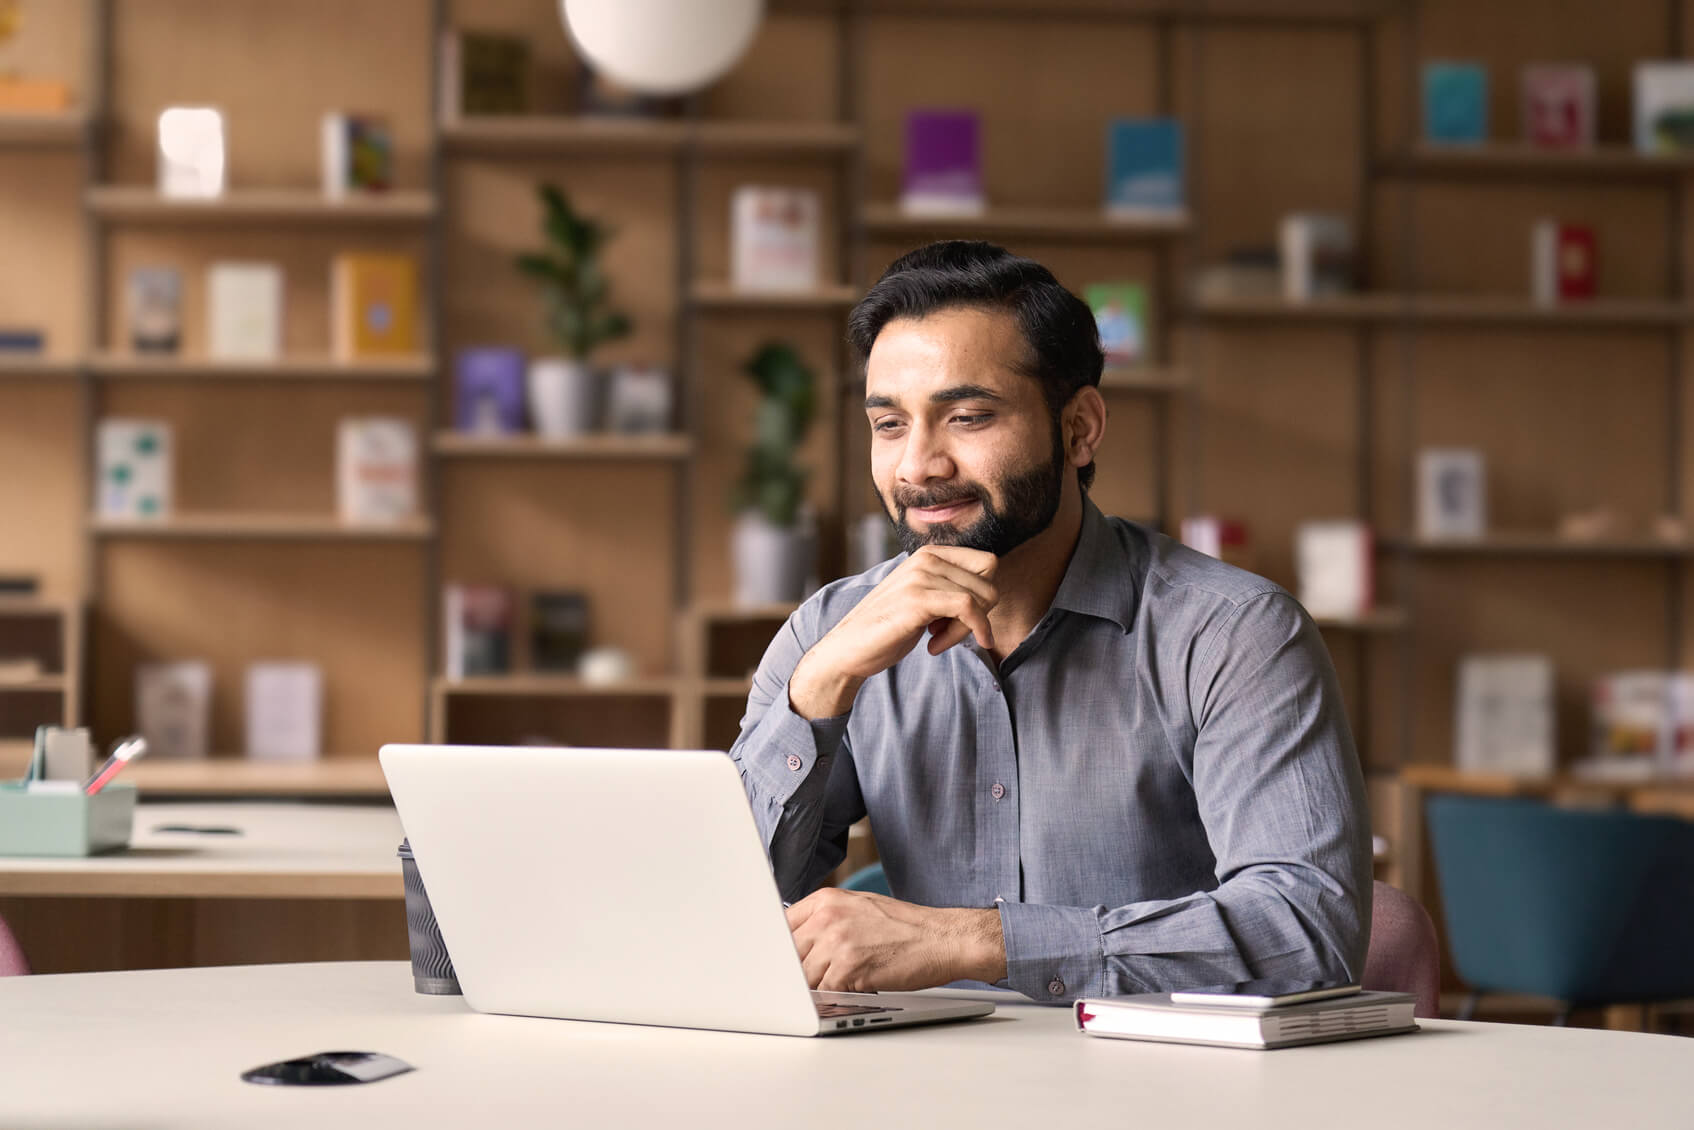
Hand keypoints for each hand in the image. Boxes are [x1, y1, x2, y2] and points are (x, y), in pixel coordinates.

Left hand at [785, 887, 1004, 992]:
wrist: (942, 938)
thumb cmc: (905, 927)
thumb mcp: (859, 908)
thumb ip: (825, 920)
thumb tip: (796, 941)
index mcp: (825, 900)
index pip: (781, 927)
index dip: (780, 950)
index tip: (778, 963)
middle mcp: (827, 917)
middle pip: (788, 954)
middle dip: (797, 972)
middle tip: (813, 979)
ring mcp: (837, 942)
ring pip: (803, 977)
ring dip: (817, 987)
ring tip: (841, 983)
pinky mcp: (849, 968)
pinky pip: (824, 992)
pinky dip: (834, 998)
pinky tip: (851, 991)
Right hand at [788, 546, 998, 719]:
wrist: (847, 648)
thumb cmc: (887, 628)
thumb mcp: (923, 598)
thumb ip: (949, 588)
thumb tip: (991, 593)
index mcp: (929, 554)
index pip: (987, 564)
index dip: (983, 596)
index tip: (960, 619)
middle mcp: (926, 558)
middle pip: (989, 582)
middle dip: (979, 614)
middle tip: (949, 634)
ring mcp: (921, 576)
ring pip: (981, 598)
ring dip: (967, 629)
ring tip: (937, 641)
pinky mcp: (918, 599)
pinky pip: (969, 610)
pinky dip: (967, 632)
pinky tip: (936, 648)